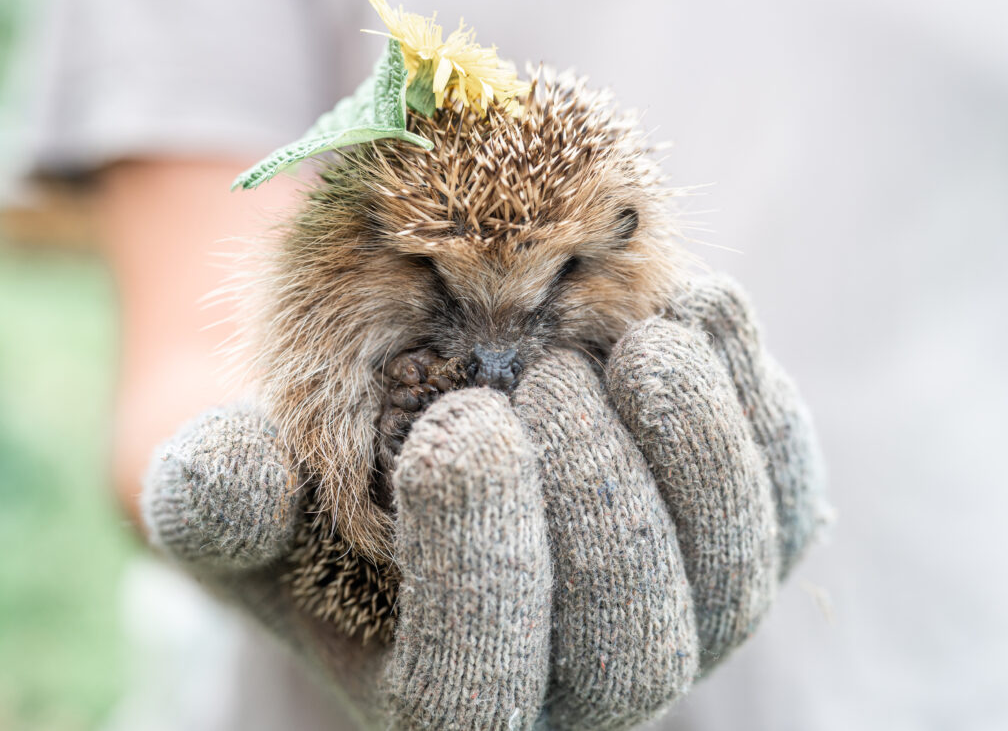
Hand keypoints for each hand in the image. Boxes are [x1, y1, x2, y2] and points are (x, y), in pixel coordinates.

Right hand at [141, 273, 826, 728]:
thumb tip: (243, 470)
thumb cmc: (322, 475)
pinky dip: (756, 399)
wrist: (425, 423)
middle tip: (547, 373)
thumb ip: (217, 492)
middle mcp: (587, 677)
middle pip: (631, 639)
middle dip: (593, 495)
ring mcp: (686, 606)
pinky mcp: (752, 528)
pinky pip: (790, 489)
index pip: (480, 685)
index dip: (481, 562)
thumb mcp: (237, 481)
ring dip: (695, 445)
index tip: (459, 425)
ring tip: (637, 338)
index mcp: (452, 692)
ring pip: (733, 569)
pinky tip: (698, 316)